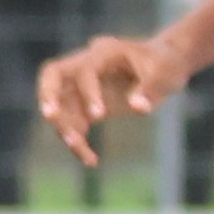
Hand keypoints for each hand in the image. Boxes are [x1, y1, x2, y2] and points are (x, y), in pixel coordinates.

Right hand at [35, 31, 177, 166]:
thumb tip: (138, 108)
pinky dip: (78, 142)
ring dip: (65, 130)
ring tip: (85, 155)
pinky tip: (91, 160)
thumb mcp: (165, 73)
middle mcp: (85, 67)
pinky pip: (72, 124)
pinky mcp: (84, 105)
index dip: (88, 93)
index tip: (98, 117)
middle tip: (50, 117)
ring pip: (60, 106)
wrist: (163, 66)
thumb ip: (151, 89)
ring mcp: (82, 87)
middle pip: (52, 75)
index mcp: (104, 53)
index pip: (84, 71)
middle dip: (48, 96)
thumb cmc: (165, 64)